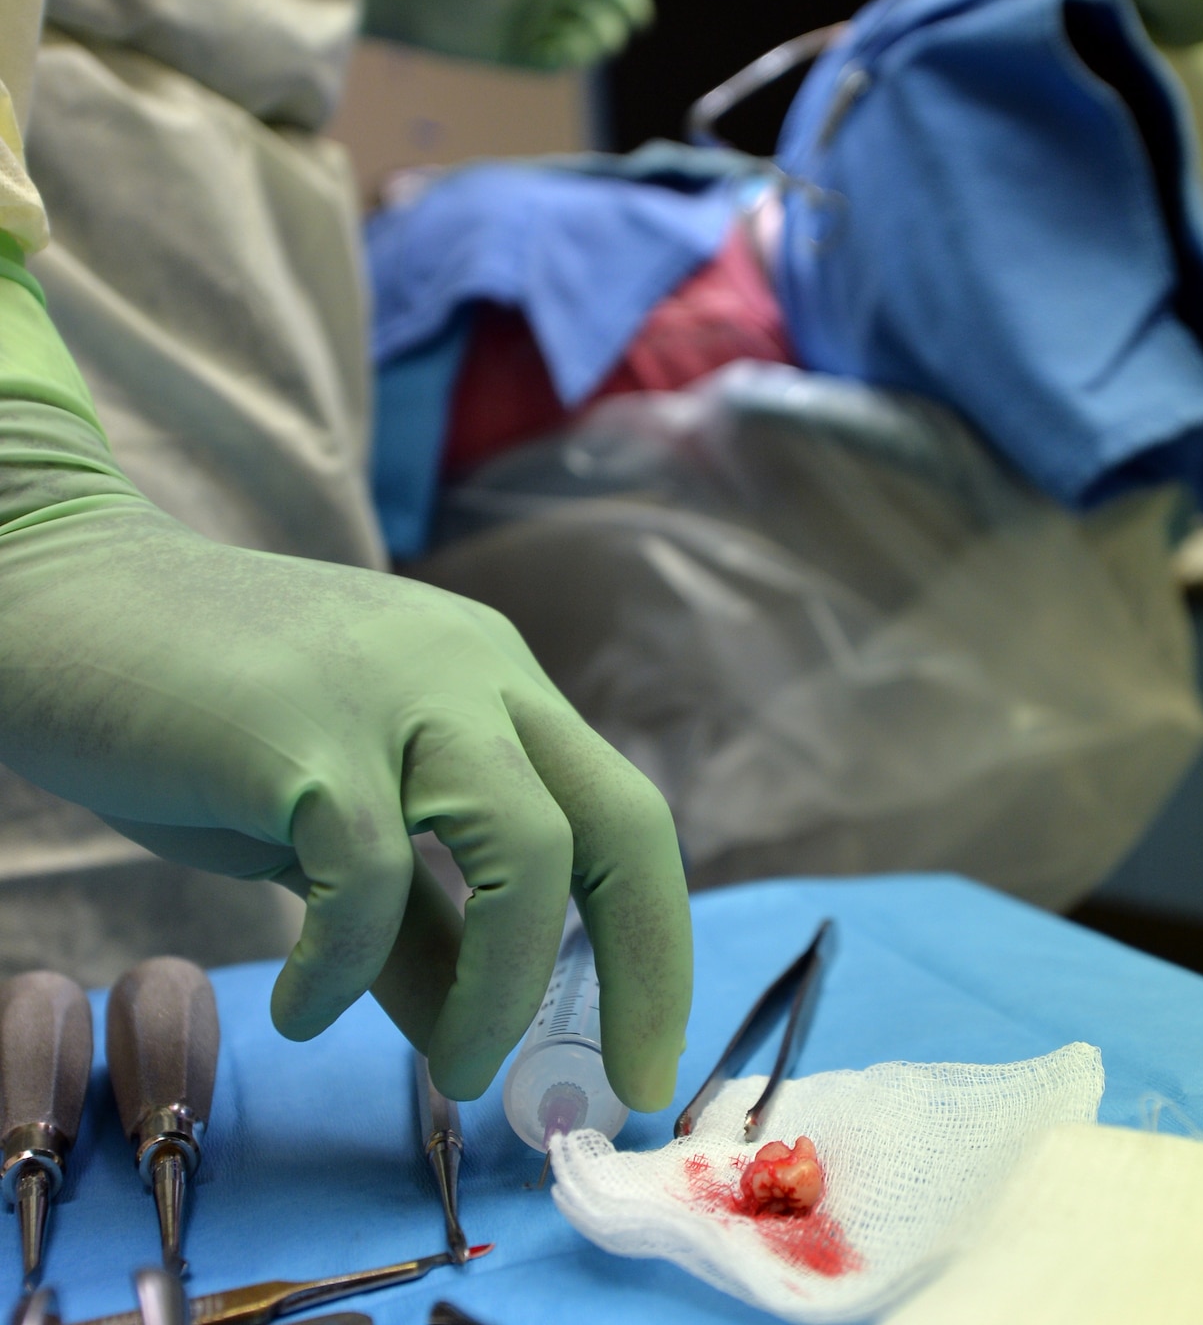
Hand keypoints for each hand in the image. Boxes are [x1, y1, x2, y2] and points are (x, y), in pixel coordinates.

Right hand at [0, 266, 690, 1103]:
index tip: (645, 1057)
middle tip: (617, 1088)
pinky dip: (345, 968)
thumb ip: (410, 912)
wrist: (63, 598)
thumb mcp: (333, 814)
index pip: (624, 813)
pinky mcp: (301, 730)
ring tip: (456, 1070)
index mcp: (494, 679)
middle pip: (619, 820)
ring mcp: (392, 689)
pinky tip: (299, 1007)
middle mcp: (471, 670)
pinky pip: (369, 875)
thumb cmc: (198, 713)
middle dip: (645, 967)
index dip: (655, 941)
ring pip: (524, 848)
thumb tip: (470, 1028)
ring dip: (506, 986)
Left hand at [355, 0, 653, 70]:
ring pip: (584, 40)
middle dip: (610, 25)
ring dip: (591, 45)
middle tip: (605, 35)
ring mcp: (532, 23)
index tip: (639, 17)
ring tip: (574, 46)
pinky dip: (566, 62)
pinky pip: (557, 64)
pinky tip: (555, 56)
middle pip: (601, 12)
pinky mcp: (515, 54)